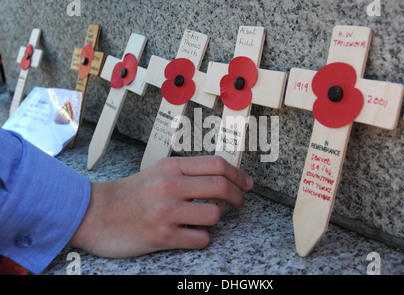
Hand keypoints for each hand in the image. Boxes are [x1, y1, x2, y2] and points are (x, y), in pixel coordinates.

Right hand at [69, 156, 253, 257]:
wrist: (95, 213)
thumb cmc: (129, 193)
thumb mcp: (157, 171)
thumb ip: (186, 172)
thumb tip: (221, 177)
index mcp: (171, 167)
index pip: (217, 165)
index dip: (239, 175)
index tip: (247, 184)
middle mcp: (170, 186)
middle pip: (221, 187)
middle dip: (238, 197)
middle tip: (240, 203)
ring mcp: (166, 212)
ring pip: (214, 214)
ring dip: (216, 219)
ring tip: (204, 219)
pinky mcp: (162, 236)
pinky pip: (200, 238)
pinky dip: (202, 238)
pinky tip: (191, 234)